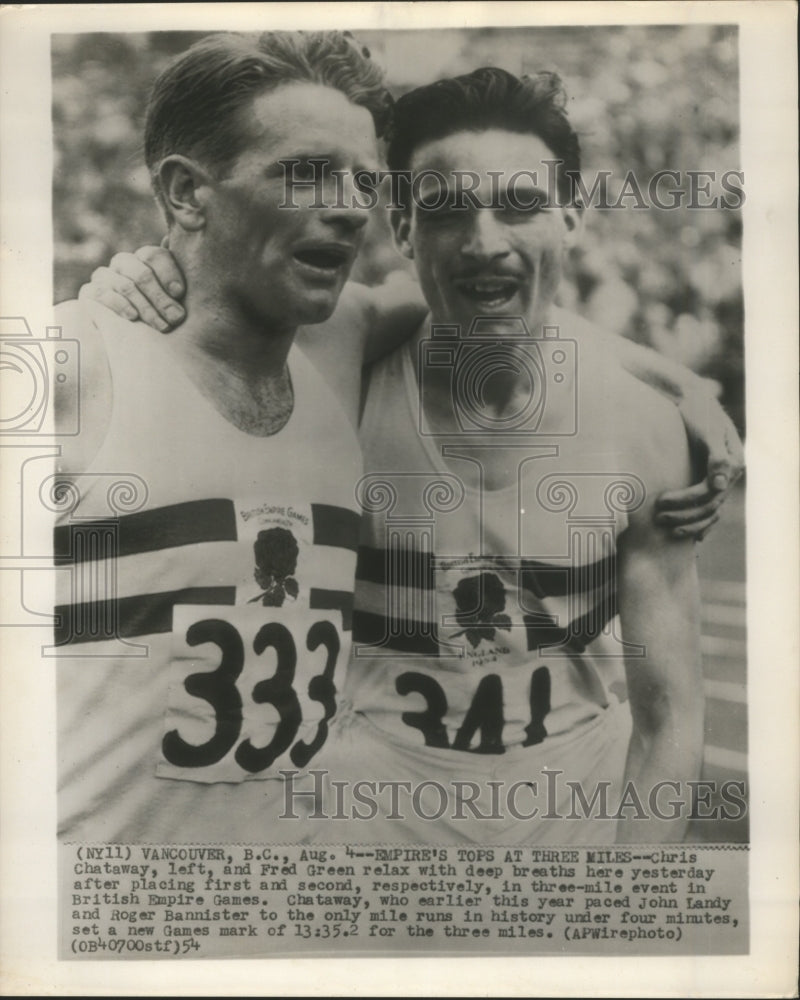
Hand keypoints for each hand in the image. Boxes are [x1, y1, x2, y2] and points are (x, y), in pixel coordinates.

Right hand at [78, 244, 185, 331]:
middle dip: (161, 297)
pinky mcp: (89, 292)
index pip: (154, 255)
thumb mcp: (174, 302)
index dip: (168, 273)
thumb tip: (169, 241)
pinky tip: (133, 317)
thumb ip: (177, 280)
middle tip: (176, 317)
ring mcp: (104, 276)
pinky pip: (102, 293)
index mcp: (145, 260)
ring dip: (146, 307)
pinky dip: (119, 304)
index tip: (180, 293)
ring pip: (126, 285)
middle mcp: (124, 263)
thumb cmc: (159, 319)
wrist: (130, 343)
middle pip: (141, 272)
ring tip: (162, 326)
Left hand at [655, 386, 743, 539]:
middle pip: (710, 505)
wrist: (691, 397)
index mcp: (733, 462)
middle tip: (658, 518)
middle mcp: (730, 473)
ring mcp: (721, 477)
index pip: (710, 492)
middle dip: (684, 515)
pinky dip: (701, 522)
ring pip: (710, 510)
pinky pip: (709, 506)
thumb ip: (716, 456)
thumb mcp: (707, 430)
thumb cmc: (698, 411)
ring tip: (667, 526)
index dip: (685, 501)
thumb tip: (721, 485)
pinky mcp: (710, 477)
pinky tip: (690, 536)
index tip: (660, 501)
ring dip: (690, 522)